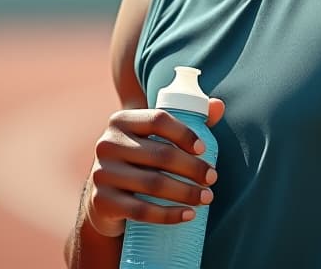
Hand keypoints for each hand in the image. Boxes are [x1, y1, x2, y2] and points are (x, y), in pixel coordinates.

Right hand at [85, 98, 224, 237]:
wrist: (104, 197)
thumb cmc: (139, 160)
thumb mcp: (153, 137)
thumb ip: (186, 120)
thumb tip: (218, 105)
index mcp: (121, 121)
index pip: (158, 119)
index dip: (184, 133)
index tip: (204, 149)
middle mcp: (107, 143)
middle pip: (161, 154)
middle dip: (193, 168)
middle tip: (212, 178)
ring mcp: (102, 173)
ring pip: (154, 184)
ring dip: (187, 193)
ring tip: (207, 197)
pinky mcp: (102, 202)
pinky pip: (141, 211)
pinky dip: (169, 215)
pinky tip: (189, 215)